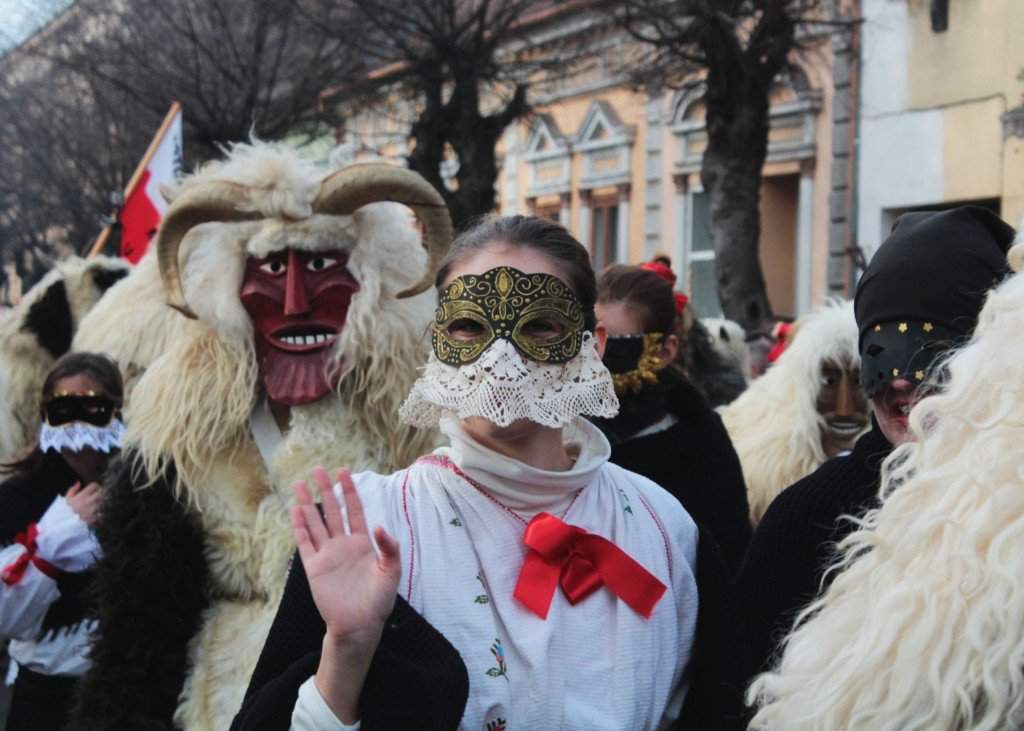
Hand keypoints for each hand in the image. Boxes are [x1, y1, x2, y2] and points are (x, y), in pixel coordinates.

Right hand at [66, 482, 101, 526]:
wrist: (66, 526)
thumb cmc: (66, 512)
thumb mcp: (66, 499)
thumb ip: (73, 490)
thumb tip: (79, 482)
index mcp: (82, 496)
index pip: (94, 486)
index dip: (96, 486)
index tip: (95, 488)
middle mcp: (89, 502)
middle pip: (102, 492)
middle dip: (102, 491)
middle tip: (100, 493)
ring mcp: (93, 509)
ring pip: (104, 500)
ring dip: (104, 499)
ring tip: (101, 500)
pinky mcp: (97, 517)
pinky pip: (104, 510)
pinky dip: (104, 508)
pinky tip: (102, 508)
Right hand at [292, 467, 400, 652]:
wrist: (360, 625)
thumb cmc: (378, 600)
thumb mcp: (391, 571)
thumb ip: (389, 547)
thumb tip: (380, 526)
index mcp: (363, 543)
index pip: (355, 510)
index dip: (349, 491)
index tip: (343, 471)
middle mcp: (343, 544)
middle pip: (332, 511)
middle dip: (325, 490)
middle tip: (317, 469)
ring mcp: (327, 554)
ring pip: (315, 523)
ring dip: (307, 504)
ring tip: (299, 484)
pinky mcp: (314, 568)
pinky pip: (305, 543)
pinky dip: (299, 527)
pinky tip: (295, 511)